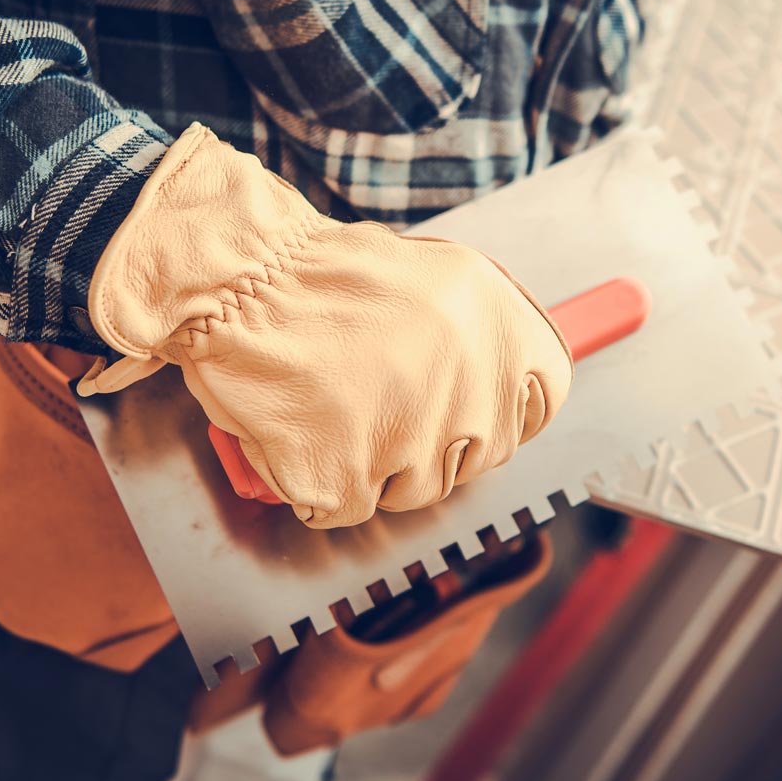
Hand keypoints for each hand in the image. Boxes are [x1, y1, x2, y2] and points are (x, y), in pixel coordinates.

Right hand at [77, 124, 572, 526]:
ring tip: (333, 402)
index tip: (478, 406)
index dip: (509, 406)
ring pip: (415, 488)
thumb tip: (514, 382)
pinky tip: (301, 428)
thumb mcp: (435, 275)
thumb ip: (481, 331)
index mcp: (499, 322)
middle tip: (379, 395)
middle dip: (433, 439)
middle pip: (480, 454)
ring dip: (375, 463)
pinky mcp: (347, 478)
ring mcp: (412, 438)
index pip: (545, 396)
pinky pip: (347, 505)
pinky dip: (318, 480)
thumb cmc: (322, 275)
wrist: (236, 277)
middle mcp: (471, 382)